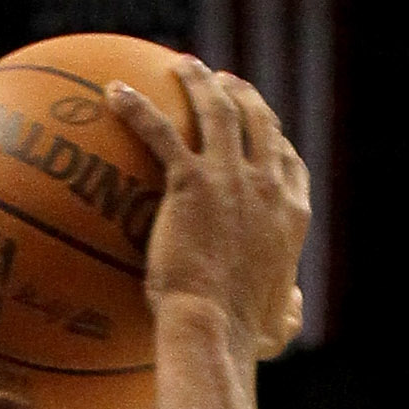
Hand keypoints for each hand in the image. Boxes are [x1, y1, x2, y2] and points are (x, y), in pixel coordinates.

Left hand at [109, 60, 307, 360]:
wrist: (212, 331)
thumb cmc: (241, 340)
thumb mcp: (278, 328)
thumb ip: (288, 311)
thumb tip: (293, 309)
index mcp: (290, 214)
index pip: (287, 160)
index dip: (272, 137)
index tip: (256, 128)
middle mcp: (267, 186)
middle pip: (258, 121)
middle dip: (241, 94)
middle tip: (220, 83)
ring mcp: (231, 178)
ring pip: (219, 108)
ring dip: (201, 81)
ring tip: (182, 67)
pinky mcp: (190, 182)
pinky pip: (161, 131)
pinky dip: (137, 107)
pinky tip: (115, 94)